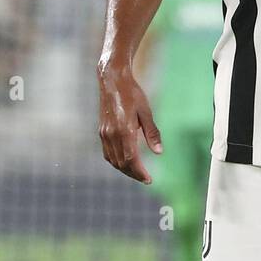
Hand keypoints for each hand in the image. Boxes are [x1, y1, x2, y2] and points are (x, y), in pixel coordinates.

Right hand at [97, 63, 161, 183]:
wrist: (112, 81)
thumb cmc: (132, 94)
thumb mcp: (146, 112)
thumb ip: (152, 133)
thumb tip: (159, 152)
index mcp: (124, 130)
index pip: (131, 159)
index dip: (140, 172)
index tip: (149, 179)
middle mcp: (112, 134)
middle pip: (121, 163)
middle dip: (134, 173)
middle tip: (146, 179)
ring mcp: (105, 134)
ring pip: (113, 160)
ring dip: (125, 169)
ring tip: (137, 173)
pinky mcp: (102, 132)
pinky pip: (108, 153)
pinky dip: (116, 161)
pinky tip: (125, 162)